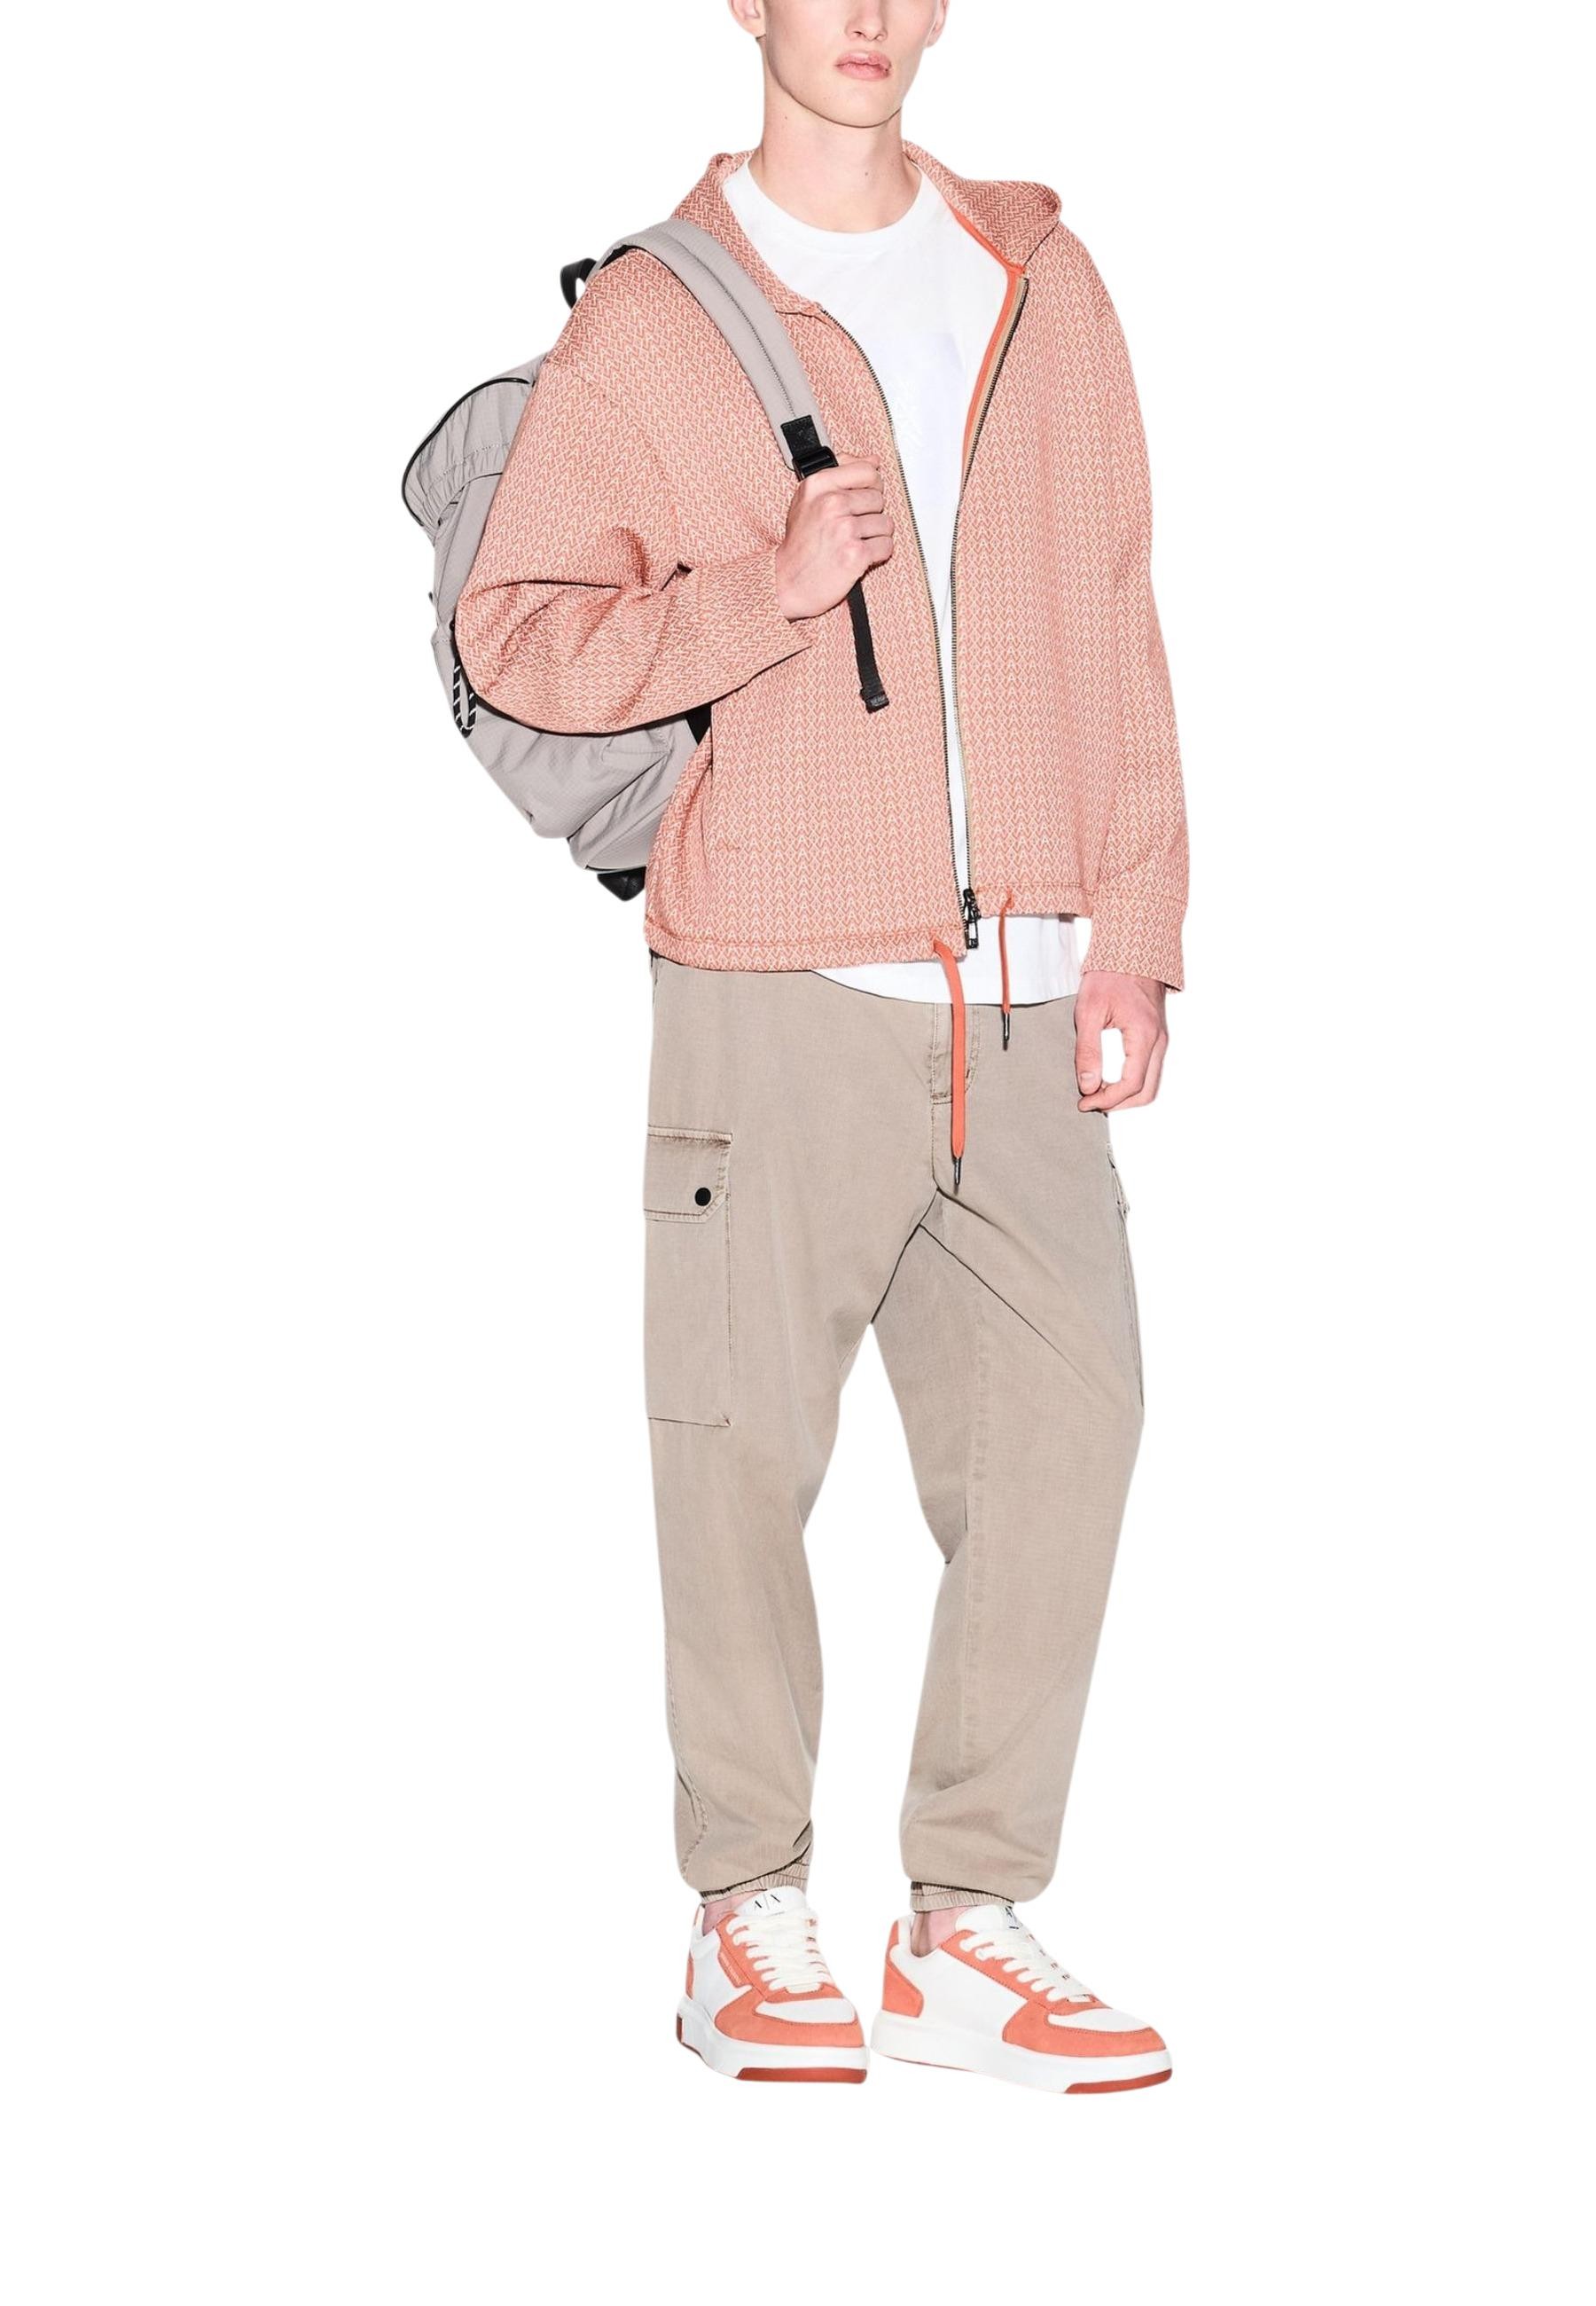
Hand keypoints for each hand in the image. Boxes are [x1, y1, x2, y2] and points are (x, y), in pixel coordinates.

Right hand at [774, 456, 894, 620]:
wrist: (786, 583)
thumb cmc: (799, 544)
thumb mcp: (808, 499)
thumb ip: (839, 473)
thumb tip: (873, 460)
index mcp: (818, 485)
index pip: (867, 471)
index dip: (871, 485)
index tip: (863, 496)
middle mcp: (831, 504)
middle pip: (878, 498)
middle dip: (870, 514)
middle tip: (851, 528)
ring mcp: (844, 529)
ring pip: (886, 523)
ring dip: (875, 536)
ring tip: (854, 543)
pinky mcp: (856, 554)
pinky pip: (886, 546)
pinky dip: (877, 554)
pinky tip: (859, 556)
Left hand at [1075, 970, 1168, 1110]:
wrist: (1131, 951)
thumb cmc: (1109, 976)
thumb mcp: (1088, 1011)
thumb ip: (1087, 1051)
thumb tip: (1088, 1085)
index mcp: (1144, 1035)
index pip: (1131, 1084)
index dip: (1107, 1100)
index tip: (1084, 1102)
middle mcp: (1158, 1041)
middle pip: (1147, 1091)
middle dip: (1118, 1103)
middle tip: (1090, 1101)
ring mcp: (1161, 1039)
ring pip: (1151, 1083)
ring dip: (1126, 1095)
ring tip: (1098, 1091)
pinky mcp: (1156, 1036)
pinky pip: (1149, 1069)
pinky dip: (1132, 1082)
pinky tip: (1109, 1076)